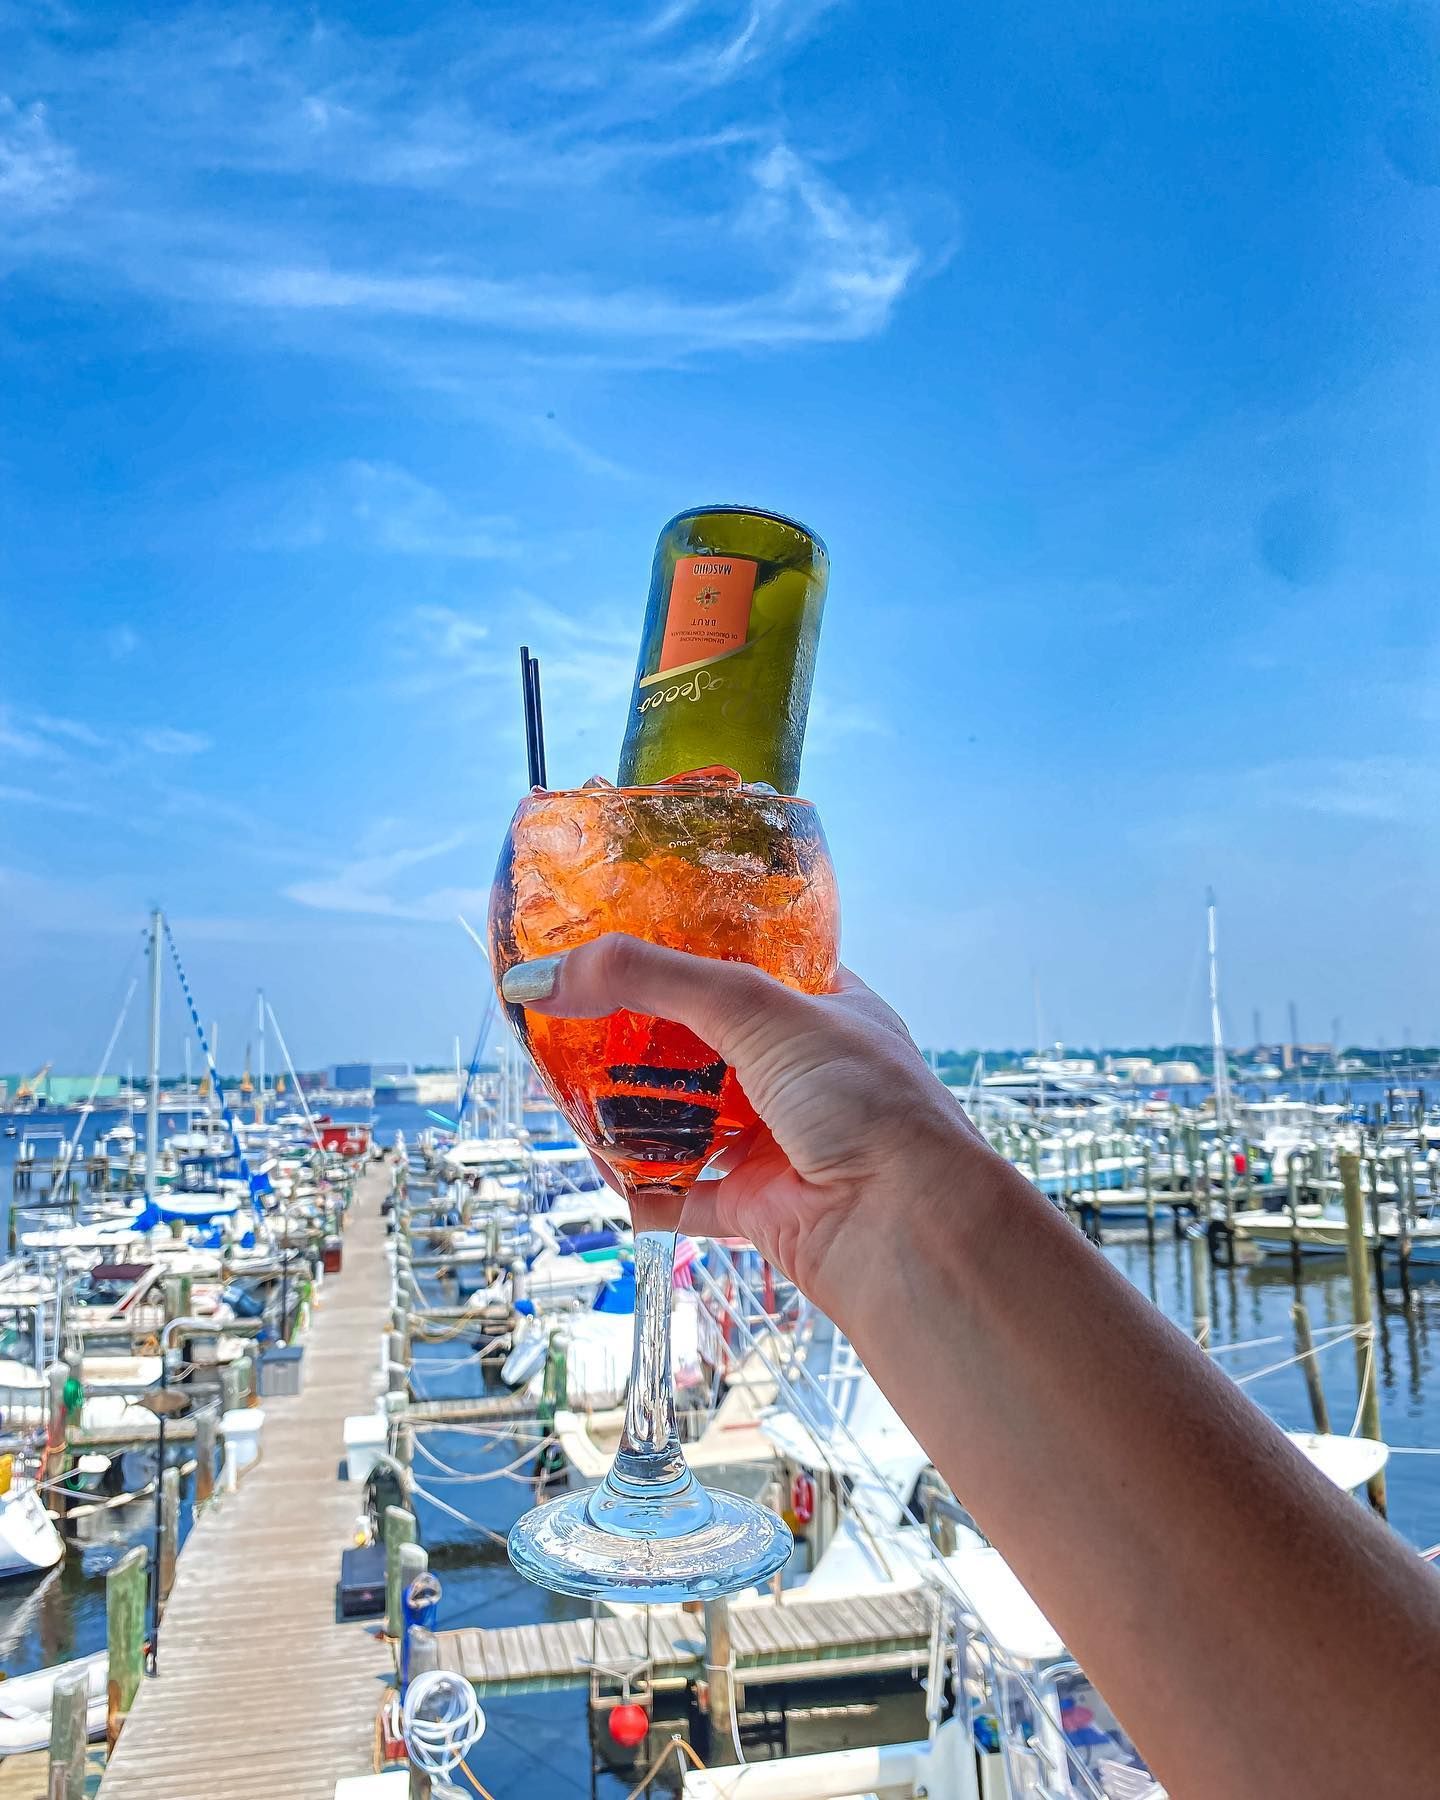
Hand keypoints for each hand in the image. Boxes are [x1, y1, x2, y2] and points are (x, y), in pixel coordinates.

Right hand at [500, 933, 987, 1314]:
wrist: (905, 1226)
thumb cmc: (864, 1099)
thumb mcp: (757, 1008)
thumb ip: (652, 980)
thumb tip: (542, 974)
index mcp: (825, 1008)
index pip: (745, 963)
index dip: (682, 950)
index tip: (615, 940)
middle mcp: (802, 1073)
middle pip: (701, 1043)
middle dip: (640, 1033)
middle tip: (573, 1011)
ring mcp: (777, 1140)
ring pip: (685, 1117)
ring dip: (631, 1106)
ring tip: (565, 1079)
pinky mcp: (752, 1206)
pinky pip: (677, 1193)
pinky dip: (637, 1183)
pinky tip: (596, 1160)